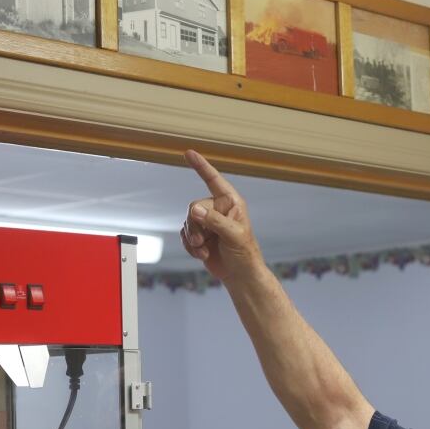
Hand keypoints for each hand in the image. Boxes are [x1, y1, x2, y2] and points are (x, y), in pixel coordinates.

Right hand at [181, 150, 262, 282]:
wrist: (240, 276)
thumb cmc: (244, 254)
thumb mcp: (234, 236)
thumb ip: (214, 221)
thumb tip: (194, 210)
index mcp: (231, 203)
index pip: (213, 180)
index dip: (201, 166)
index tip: (189, 153)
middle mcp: (218, 209)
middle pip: (194, 206)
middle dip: (196, 225)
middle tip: (203, 240)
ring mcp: (208, 222)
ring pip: (188, 221)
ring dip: (193, 238)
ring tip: (204, 249)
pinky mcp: (200, 236)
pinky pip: (185, 234)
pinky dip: (190, 246)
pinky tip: (202, 254)